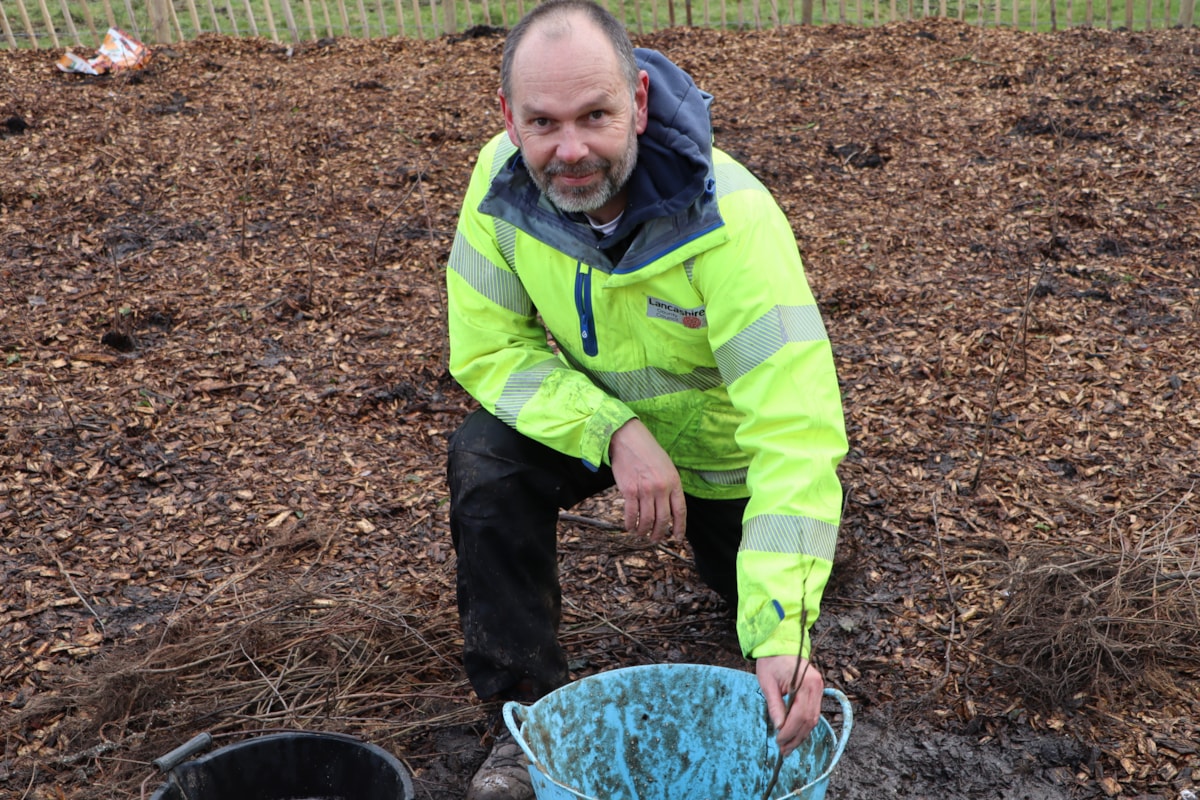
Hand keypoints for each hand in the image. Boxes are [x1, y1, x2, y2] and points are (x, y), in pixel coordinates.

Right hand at [608, 418, 685, 541]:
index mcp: (674, 481)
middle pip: (663, 519)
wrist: (628, 439)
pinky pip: (631, 513)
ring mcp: (645, 490)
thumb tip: (669, 507)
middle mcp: (661, 487)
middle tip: (655, 540)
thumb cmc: (648, 451)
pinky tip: (630, 527)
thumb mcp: (667, 466)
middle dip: (659, 533)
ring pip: (647, 519)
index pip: (680, 511)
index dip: (680, 527)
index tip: (677, 538)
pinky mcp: (629, 490)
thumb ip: (670, 486)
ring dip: (644, 531)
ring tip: (641, 535)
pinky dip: (630, 524)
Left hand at [756, 655, 823, 755]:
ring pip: (813, 719)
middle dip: (796, 737)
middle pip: (810, 720)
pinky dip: (803, 726)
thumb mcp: (767, 683)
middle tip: (783, 750)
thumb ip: (775, 705)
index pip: (800, 714)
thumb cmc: (771, 662)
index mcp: (806, 682)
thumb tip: (779, 727)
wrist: (779, 645)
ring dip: (801, 735)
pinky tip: (794, 735)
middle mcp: (816, 686)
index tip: (779, 741)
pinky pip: (812, 713)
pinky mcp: (816, 691)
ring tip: (788, 747)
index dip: (790, 731)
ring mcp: (818, 689)